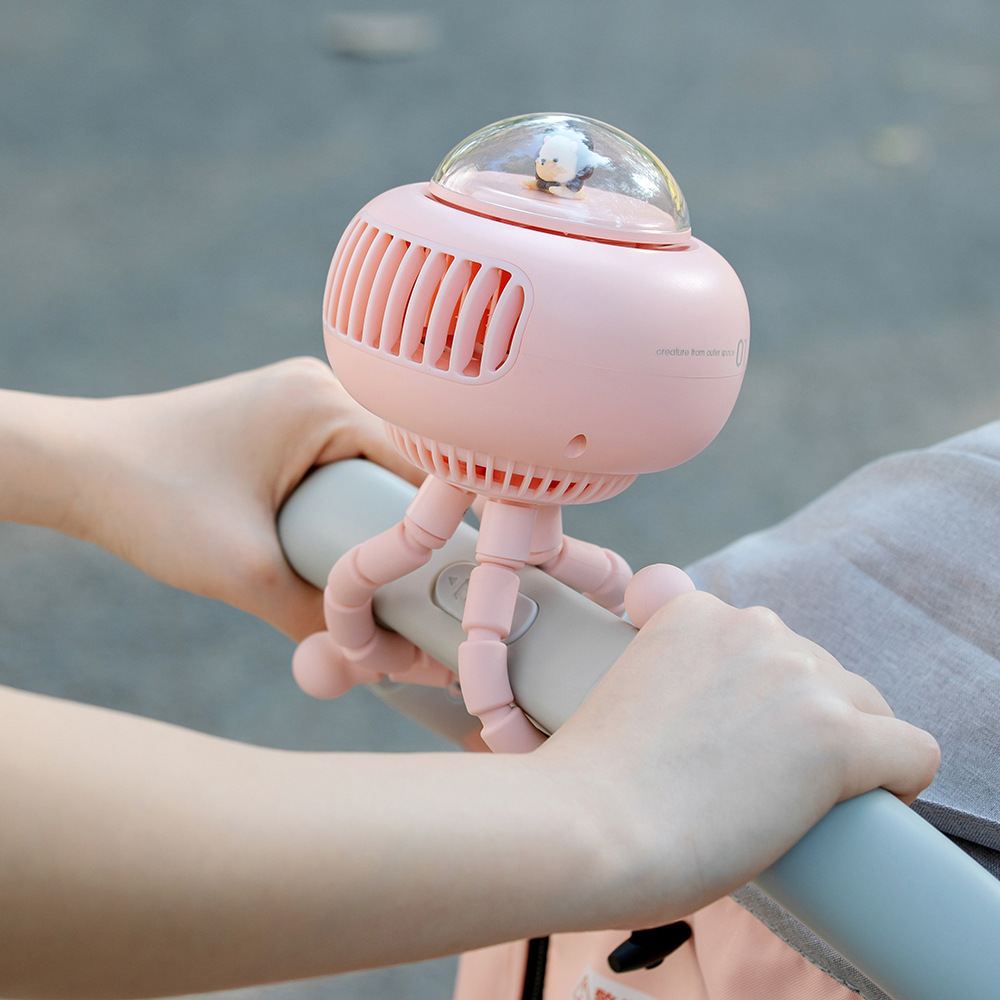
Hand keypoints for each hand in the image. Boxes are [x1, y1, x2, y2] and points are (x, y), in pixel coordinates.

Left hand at [65, 358, 421, 638]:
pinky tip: (338, 545)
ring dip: (372, 521)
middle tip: (410, 591)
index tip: (446, 583)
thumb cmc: (150, 500)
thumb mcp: (241, 568)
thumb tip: (375, 659)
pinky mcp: (283, 423)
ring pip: (370, 470)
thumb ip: (314, 616)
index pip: (419, 466)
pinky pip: (339, 467)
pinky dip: (344, 508)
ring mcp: (302, 402)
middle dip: (402, 531)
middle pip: (399, 469)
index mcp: (324, 401)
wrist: (76, 466)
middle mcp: (323, 389)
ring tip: (374, 576)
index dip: (438, 528)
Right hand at [534, 591, 940, 929]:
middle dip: (804, 721)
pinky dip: (901, 779)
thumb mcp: (628, 690)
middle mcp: (751, 627)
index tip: (746, 739)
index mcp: (696, 612)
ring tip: (801, 802)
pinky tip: (875, 803)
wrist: (586, 826)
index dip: (765, 697)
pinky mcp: (834, 736)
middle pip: (820, 672)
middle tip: (763, 781)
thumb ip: (673, 674)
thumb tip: (714, 715)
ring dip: (845, 747)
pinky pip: (911, 751)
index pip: (769, 647)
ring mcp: (796, 677)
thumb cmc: (593, 783)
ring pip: (866, 707)